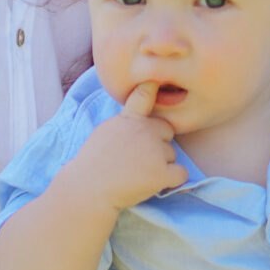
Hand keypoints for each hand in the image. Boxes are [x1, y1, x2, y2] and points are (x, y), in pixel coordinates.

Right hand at [59, 83, 186, 213]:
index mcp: (128, 119)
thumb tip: (141, 119)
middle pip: (167, 131)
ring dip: (161, 164)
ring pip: (172, 155)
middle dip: (158, 143)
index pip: (144, 96)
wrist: (88, 189)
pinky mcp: (161, 173)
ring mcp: (154, 151)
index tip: (156, 79)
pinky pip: (181, 174)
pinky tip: (154, 184)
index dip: (152, 88)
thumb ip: (126, 122)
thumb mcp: (106, 132)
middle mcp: (144, 131)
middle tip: (138, 158)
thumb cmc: (93, 164)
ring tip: (137, 173)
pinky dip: (172, 180)